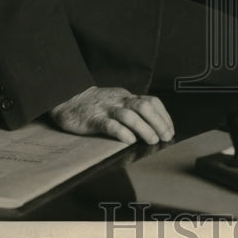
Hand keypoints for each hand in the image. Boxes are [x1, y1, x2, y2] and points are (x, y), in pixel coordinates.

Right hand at [49, 86, 174, 144]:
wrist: (67, 99)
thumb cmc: (94, 104)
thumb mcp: (116, 101)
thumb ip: (131, 109)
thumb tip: (153, 125)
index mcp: (126, 96)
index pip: (152, 101)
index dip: (164, 115)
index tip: (170, 130)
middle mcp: (119, 101)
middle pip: (145, 107)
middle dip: (159, 122)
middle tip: (165, 137)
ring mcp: (106, 109)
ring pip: (130, 116)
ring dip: (145, 129)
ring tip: (152, 140)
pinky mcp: (93, 120)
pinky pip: (110, 125)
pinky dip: (122, 133)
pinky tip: (130, 140)